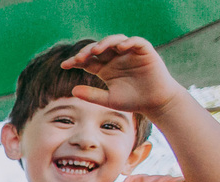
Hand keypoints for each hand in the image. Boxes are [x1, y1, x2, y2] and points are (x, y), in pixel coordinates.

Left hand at [61, 35, 182, 118]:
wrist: (155, 102)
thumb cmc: (132, 101)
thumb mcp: (108, 99)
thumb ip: (91, 95)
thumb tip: (72, 90)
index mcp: (105, 68)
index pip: (87, 61)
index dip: (76, 61)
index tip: (64, 65)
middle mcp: (115, 58)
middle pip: (99, 48)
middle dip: (88, 51)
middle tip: (78, 58)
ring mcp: (129, 53)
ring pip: (115, 40)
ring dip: (105, 43)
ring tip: (96, 51)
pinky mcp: (144, 50)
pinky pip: (135, 41)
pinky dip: (128, 42)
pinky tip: (120, 47)